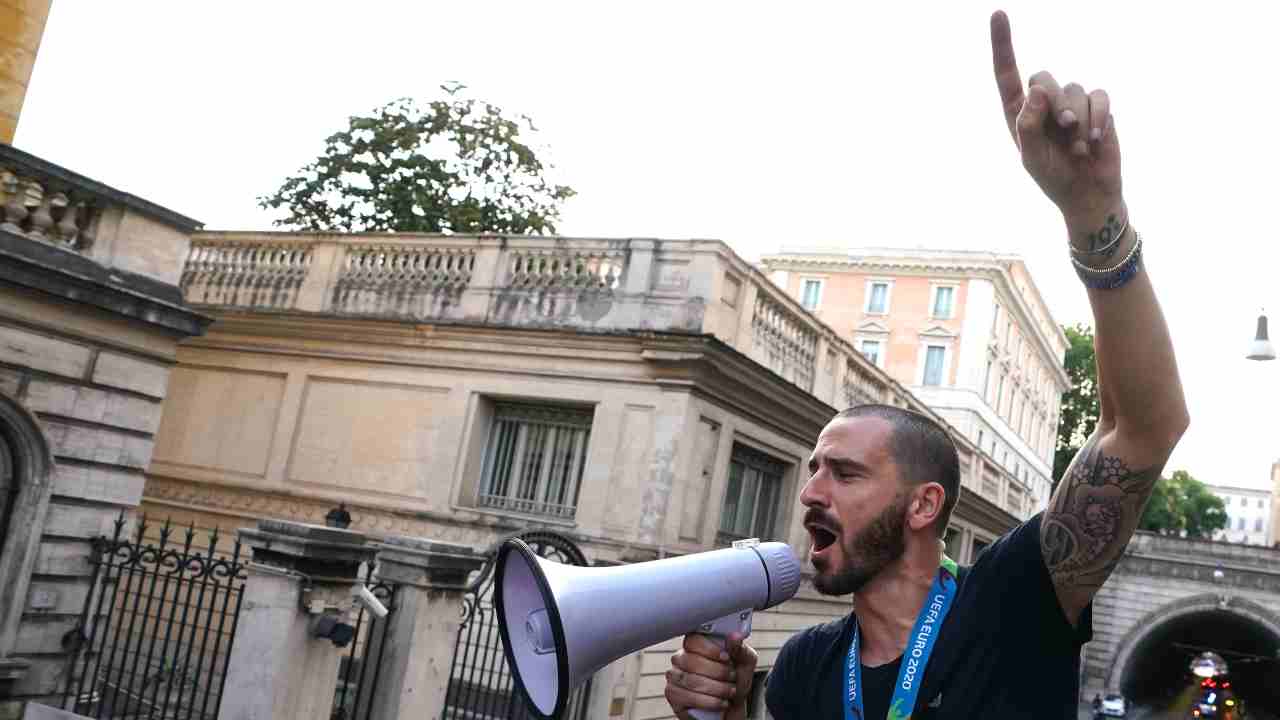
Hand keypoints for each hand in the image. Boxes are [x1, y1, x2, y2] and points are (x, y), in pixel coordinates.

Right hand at [665, 632, 757, 719]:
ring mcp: (674, 676)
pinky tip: (720, 702)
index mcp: (697, 645)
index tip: (726, 658)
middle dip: (718, 672)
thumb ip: (740, 649)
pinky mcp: (673, 694)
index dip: (710, 649)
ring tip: (730, 691)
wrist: (732, 706)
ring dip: (717, 688)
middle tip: (732, 677)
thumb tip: (735, 636)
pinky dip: (709, 702)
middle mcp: (681, 658)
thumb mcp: (744, 663)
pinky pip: (687, 697)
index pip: (693, 640)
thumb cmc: (734, 680)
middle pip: (692, 661)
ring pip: (691, 680)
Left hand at [990, 10, 1123, 231]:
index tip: (997, 14)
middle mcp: (1044, 103)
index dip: (1002, 45)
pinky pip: (1099, 95)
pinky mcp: (1098, 107)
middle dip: (1054, 102)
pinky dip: (1099, 117)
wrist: (1087, 194)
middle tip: (1064, 128)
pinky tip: (1095, 140)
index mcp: (1020, 113)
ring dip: (1078, 120)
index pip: (1006, 74)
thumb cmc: (1054, 177)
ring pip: (1074, 88)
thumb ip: (1028, 125)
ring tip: (1078, 147)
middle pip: (1042, 77)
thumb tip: (1036, 89)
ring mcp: (1073, 102)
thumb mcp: (1032, 158)